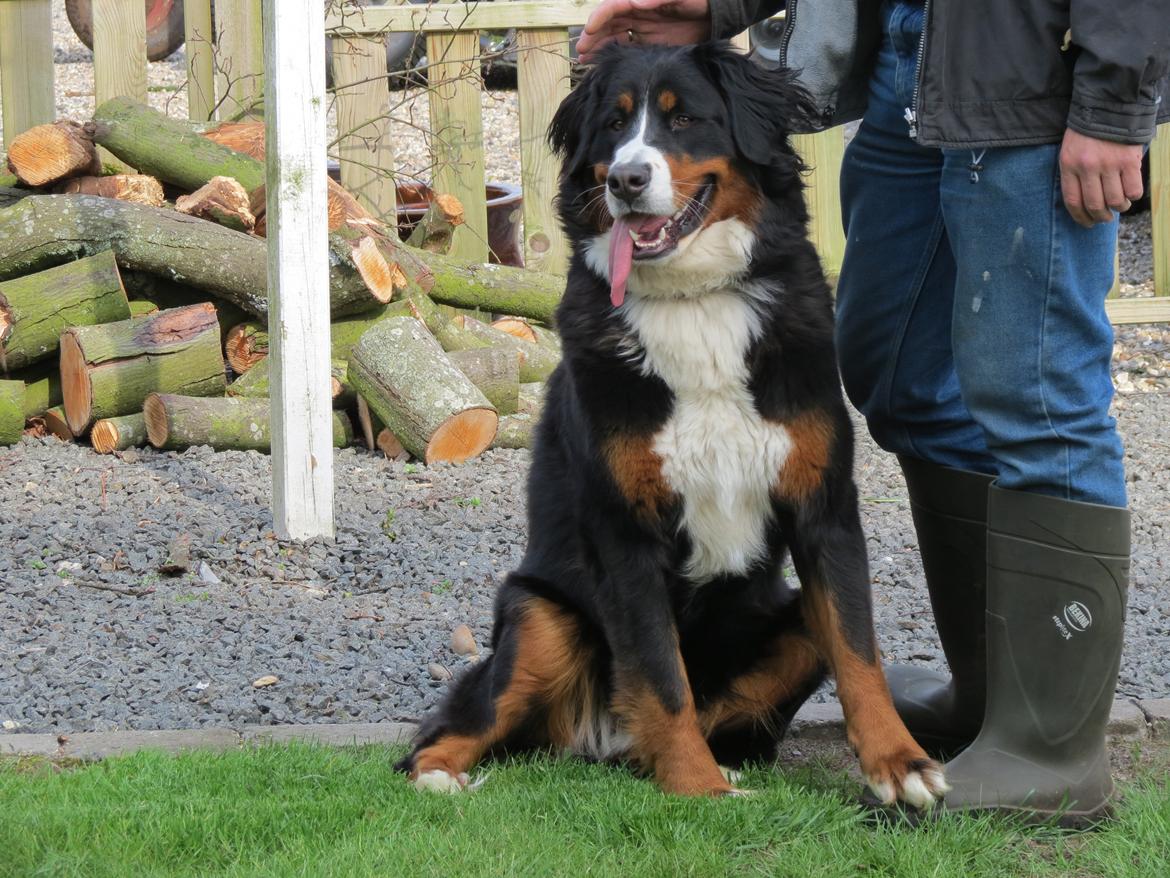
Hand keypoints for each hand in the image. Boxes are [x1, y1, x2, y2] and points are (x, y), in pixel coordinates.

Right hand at [576, 0, 711, 60]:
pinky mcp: (649, 43)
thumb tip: (635, 1)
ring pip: (614, 37)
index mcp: (642, 0)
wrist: (717, 15)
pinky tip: (604, 67)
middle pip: (609, 23)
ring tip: (585, 62)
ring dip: (599, 47)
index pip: (615, 6)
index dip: (600, 16)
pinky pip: (627, 49)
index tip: (589, 29)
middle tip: (581, 51)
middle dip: (593, 35)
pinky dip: (614, 56)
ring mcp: (643, 28)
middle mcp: (638, 13)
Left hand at [1059, 129, 1143, 226]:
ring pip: (1115, 200)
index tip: (1087, 223)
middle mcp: (1088, 167)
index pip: (1072, 201)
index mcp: (1069, 166)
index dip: (1080, 217)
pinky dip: (1133, 196)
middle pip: (1094, 204)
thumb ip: (1073, 174)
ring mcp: (1109, 164)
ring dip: (1118, 208)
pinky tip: (1131, 192)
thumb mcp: (1069, 151)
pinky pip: (1133, 189)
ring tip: (1119, 205)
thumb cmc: (1086, 132)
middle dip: (1100, 217)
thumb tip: (1083, 202)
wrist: (1109, 106)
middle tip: (1104, 218)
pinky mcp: (1129, 160)